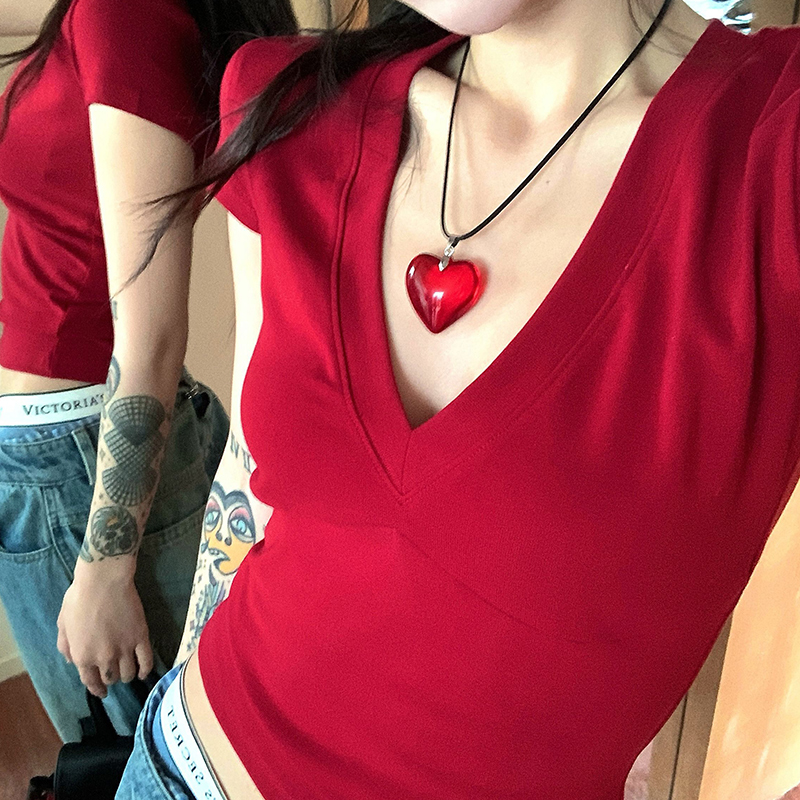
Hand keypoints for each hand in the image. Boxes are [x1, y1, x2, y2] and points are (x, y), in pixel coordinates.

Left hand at [57, 560, 152, 697]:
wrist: (103, 581)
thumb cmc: (79, 599)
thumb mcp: (63, 624)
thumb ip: (65, 647)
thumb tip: (71, 662)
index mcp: (83, 656)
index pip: (91, 682)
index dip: (97, 689)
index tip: (101, 692)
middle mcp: (104, 657)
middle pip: (111, 678)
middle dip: (111, 679)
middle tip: (113, 674)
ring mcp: (124, 648)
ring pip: (128, 673)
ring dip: (127, 676)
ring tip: (128, 672)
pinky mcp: (141, 637)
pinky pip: (146, 660)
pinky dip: (145, 670)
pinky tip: (143, 672)